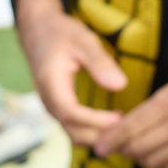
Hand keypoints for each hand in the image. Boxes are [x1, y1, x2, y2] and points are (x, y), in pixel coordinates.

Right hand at [14, 0, 125, 141]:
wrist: (37, 30)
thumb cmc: (60, 33)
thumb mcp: (83, 40)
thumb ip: (100, 63)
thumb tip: (120, 85)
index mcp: (51, 84)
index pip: (71, 113)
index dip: (95, 120)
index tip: (120, 119)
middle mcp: (48, 101)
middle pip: (73, 131)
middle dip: (101, 135)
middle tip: (129, 128)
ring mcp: (52, 107)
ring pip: (74, 135)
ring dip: (98, 137)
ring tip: (124, 128)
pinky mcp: (58, 108)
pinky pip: (74, 128)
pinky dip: (93, 132)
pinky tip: (113, 124)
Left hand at [94, 51, 167, 167]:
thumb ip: (161, 103)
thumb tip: (136, 121)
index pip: (130, 127)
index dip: (111, 140)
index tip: (99, 145)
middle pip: (137, 149)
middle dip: (123, 151)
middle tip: (117, 147)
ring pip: (153, 162)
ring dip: (142, 160)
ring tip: (139, 151)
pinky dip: (162, 167)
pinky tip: (161, 157)